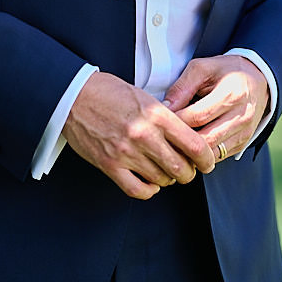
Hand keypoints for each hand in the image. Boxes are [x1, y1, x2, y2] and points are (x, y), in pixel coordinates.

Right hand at [63, 71, 216, 199]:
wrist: (73, 95)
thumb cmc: (108, 92)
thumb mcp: (144, 95)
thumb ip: (164, 116)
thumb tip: (184, 135)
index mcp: (156, 114)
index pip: (194, 145)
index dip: (207, 158)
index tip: (208, 162)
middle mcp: (144, 135)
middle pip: (181, 168)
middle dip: (188, 172)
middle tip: (187, 169)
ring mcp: (126, 153)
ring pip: (161, 180)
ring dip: (167, 179)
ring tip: (165, 171)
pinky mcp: (110, 165)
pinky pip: (137, 189)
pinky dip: (148, 190)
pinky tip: (149, 182)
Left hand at [163, 55, 268, 160]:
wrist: (256, 78)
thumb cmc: (225, 71)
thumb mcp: (202, 68)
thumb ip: (182, 86)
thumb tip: (164, 108)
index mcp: (231, 94)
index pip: (197, 116)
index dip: (176, 120)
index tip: (160, 120)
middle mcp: (241, 116)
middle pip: (205, 139)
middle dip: (182, 141)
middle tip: (164, 137)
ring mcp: (244, 132)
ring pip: (212, 153)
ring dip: (191, 152)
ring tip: (174, 143)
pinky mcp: (243, 143)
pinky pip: (219, 156)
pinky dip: (203, 155)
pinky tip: (190, 146)